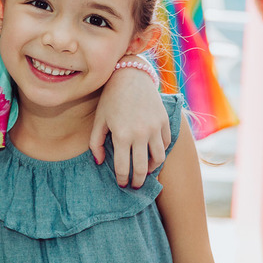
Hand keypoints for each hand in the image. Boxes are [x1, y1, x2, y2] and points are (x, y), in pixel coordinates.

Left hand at [91, 61, 170, 187]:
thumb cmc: (110, 99)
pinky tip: (152, 154)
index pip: (123, 167)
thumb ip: (96, 143)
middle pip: (141, 168)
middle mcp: (140, 134)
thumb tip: (100, 162)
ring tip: (145, 171)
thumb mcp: (99, 120)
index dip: (122, 179)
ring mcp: (155, 128)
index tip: (122, 184)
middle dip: (138, 181)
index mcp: (121, 135)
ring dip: (151, 168)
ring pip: (158, 158)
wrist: (130, 76)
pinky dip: (160, 152)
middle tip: (135, 186)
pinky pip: (166, 144)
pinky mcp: (164, 121)